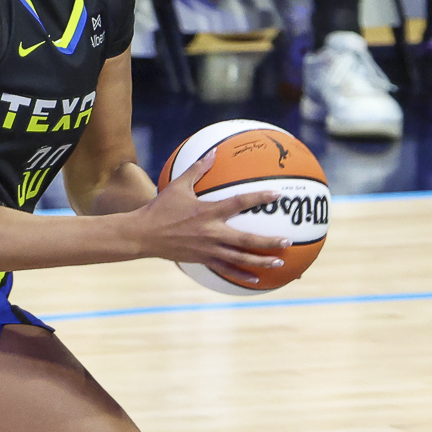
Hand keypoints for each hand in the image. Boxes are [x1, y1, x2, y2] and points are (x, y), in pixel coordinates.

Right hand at [129, 151, 289, 281]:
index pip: (239, 203)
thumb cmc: (160, 208)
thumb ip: (198, 169)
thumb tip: (213, 152)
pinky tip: (255, 280)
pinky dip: (242, 275)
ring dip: (261, 261)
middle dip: (269, 241)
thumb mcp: (178, 185)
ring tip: (280, 262)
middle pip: (247, 239)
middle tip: (288, 241)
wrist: (143, 235)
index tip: (277, 195)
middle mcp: (212, 232)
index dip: (259, 198)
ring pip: (240, 258)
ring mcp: (208, 249)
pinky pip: (226, 269)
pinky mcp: (202, 260)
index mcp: (208, 212)